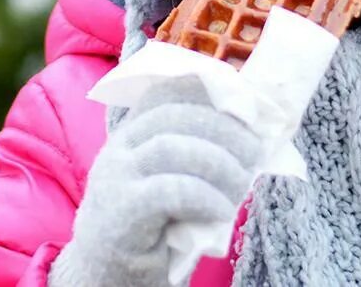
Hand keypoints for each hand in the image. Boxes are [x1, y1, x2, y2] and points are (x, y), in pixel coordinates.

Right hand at [49, 76, 259, 285]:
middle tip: (255, 153)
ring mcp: (116, 177)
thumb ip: (193, 157)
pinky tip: (221, 213)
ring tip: (243, 186)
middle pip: (174, 115)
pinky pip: (171, 190)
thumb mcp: (168, 182)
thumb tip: (253, 139)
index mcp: (131, 134)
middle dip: (224, 129)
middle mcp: (119, 148)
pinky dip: (206, 197)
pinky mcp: (122, 212)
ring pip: (172, 147)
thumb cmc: (148, 232)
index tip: (245, 109)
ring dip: (220, 164)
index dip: (209, 94)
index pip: (166, 92)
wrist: (104, 279)